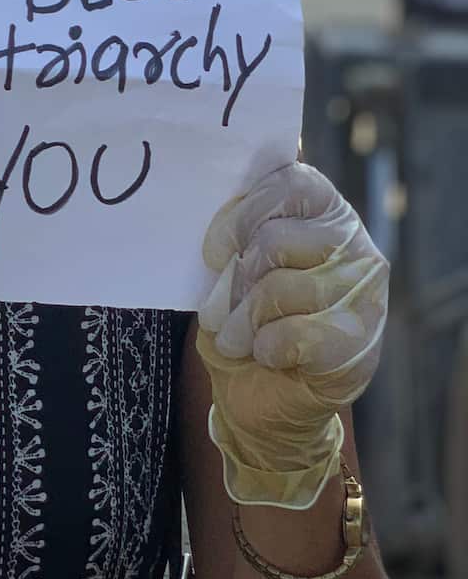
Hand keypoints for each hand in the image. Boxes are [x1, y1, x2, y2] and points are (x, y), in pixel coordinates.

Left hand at [196, 163, 387, 509]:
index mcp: (323, 208)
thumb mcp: (232, 264)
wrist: (262, 396)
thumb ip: (235, 228)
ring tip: (236, 336)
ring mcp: (364, 292)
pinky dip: (267, 347)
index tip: (215, 251)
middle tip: (225, 305)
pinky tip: (268, 354)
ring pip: (282, 289)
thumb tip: (214, 199)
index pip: (290, 182)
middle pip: (276, 239)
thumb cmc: (244, 316)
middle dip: (238, 278)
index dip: (242, 214)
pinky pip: (296, 334)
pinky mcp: (361, 342)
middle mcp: (353, 243)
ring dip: (244, 320)